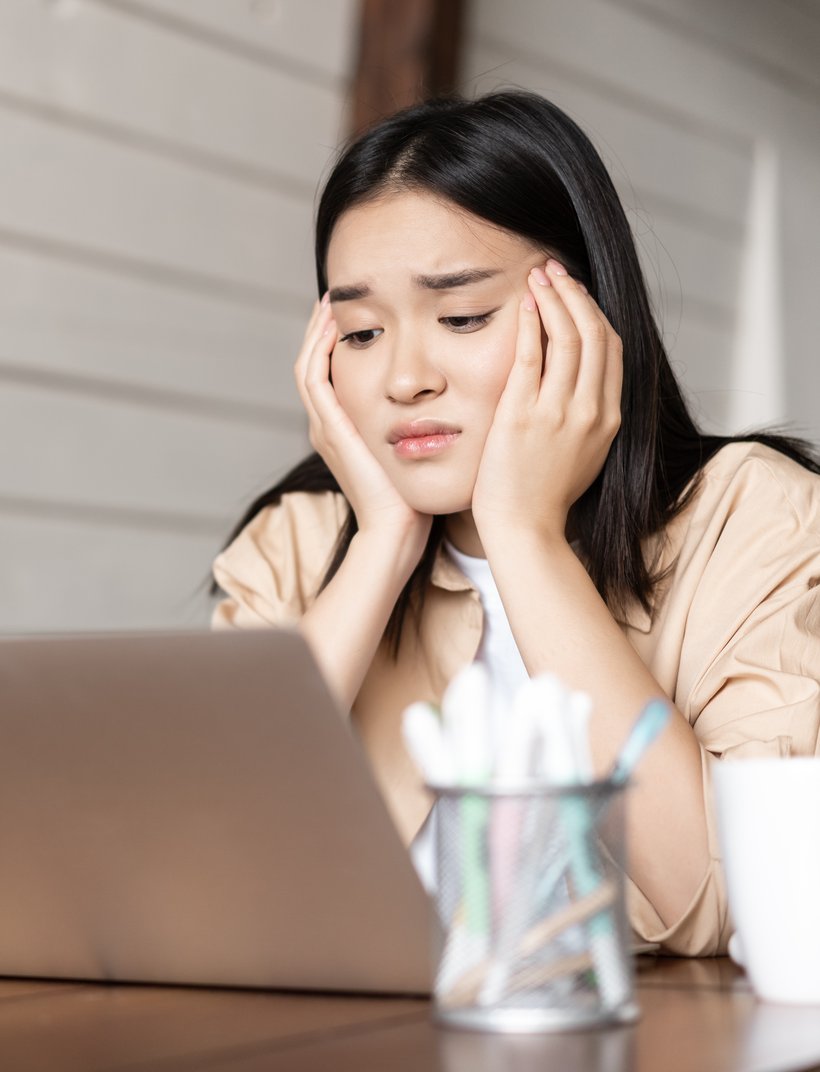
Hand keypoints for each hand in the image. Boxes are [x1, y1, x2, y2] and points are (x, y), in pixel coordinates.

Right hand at [294, 298, 432, 550]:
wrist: (397, 529)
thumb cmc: (410, 496)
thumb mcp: (410, 450)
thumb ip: (414, 424)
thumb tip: (440, 399)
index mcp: (342, 429)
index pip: (329, 374)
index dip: (334, 343)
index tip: (351, 314)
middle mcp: (326, 426)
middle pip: (312, 364)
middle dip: (320, 330)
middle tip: (333, 298)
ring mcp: (325, 428)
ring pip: (307, 367)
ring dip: (316, 333)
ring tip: (328, 302)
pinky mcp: (331, 430)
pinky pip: (314, 380)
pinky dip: (319, 350)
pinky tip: (333, 326)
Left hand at [472, 259, 622, 542]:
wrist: (525, 528)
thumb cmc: (546, 496)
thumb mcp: (585, 454)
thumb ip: (589, 419)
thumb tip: (583, 388)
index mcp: (610, 418)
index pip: (612, 349)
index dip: (595, 313)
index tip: (577, 293)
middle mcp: (591, 410)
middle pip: (595, 333)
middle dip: (576, 294)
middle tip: (555, 271)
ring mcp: (559, 411)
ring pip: (569, 336)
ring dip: (554, 297)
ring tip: (539, 275)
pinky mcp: (524, 414)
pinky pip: (533, 355)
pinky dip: (532, 323)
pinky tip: (525, 303)